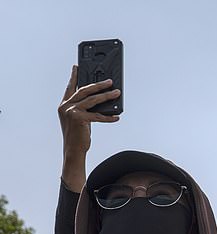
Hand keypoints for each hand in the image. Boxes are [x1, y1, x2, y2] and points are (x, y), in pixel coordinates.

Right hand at [59, 65, 120, 190]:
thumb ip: (86, 109)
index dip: (74, 77)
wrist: (73, 150)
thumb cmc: (78, 135)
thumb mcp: (80, 119)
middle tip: (110, 81)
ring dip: (107, 96)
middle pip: (84, 90)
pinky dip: (108, 117)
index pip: (70, 87)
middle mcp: (66, 106)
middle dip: (98, 84)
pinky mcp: (79, 119)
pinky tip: (117, 117)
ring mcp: (71, 112)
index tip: (77, 66)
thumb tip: (102, 100)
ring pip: (93, 100)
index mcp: (64, 105)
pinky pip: (98, 116)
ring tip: (117, 93)